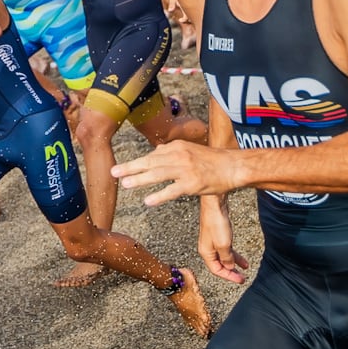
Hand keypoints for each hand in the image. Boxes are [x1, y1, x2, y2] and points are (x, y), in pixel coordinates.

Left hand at [112, 140, 240, 206]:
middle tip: (113, 173)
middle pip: (150, 162)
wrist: (233, 166)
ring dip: (140, 180)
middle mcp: (179, 156)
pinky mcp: (193, 184)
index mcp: (176, 147)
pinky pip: (173, 191)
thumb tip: (155, 152)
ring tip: (125, 185)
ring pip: (158, 174)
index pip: (151, 155)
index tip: (119, 168)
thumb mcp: (190, 149)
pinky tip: (148, 201)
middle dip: (130, 168)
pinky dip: (160, 195)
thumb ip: (171, 151)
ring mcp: (186, 170)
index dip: (135, 162)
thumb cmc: (211, 160)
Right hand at [196, 202, 247, 283]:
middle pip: (220, 265)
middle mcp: (208, 248)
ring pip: (224, 257)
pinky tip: (240, 256)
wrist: (215, 204)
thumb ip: (227, 258)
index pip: (216, 270)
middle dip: (231, 272)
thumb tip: (229, 267)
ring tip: (245, 267)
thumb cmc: (216, 222)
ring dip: (235, 263)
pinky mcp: (218, 235)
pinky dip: (234, 254)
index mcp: (206, 252)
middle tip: (242, 277)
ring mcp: (213, 241)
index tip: (240, 280)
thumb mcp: (224, 245)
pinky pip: (226, 249)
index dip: (229, 276)